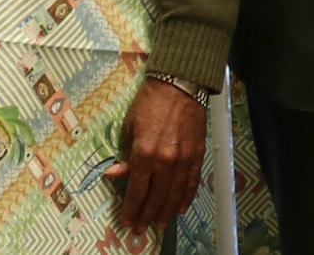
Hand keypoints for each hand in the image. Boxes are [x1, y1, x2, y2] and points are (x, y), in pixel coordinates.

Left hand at [104, 78, 207, 229]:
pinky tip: (180, 208)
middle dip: (146, 215)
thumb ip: (125, 155)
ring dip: (166, 212)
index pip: (137, 190)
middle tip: (141, 228)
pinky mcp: (197, 154)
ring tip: (159, 225)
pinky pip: (192, 182)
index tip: (127, 221)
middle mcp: (165, 161)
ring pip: (175, 194)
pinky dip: (186, 197)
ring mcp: (184, 159)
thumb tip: (116, 175)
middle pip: (156, 197)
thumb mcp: (129, 127)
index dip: (131, 208)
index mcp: (144, 154)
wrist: (179, 84)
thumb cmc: (150, 102)